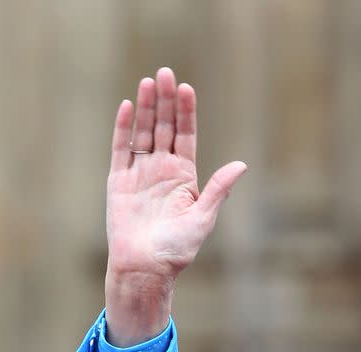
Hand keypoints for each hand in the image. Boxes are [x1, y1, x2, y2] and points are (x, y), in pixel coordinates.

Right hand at [104, 66, 246, 344]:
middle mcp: (162, 171)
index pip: (186, 136)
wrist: (145, 268)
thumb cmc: (177, 250)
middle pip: (165, 127)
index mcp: (184, 178)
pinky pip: (121, 148)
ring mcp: (140, 173)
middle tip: (165, 73)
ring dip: (147, 107)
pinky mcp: (119, 180)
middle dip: (166, 101)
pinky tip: (129, 106)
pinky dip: (124, 127)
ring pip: (143, 132)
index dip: (186, 113)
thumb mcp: (203, 219)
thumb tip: (241, 165)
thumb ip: (218, 189)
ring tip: (150, 81)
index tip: (186, 88)